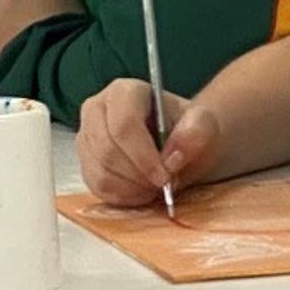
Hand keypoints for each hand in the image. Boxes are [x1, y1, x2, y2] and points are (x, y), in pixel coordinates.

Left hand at [0, 0, 83, 84]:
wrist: (55, 65)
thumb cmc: (58, 19)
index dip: (29, 2)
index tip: (45, 10)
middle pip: (1, 20)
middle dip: (16, 25)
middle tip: (42, 32)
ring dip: (13, 47)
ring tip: (39, 54)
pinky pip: (0, 70)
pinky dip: (11, 68)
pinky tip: (30, 70)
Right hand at [77, 77, 220, 205]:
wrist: (177, 143)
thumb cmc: (186, 129)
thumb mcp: (203, 124)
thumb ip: (195, 132)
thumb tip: (173, 156)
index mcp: (125, 91)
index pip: (124, 124)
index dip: (143, 155)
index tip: (165, 175)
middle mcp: (97, 110)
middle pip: (107, 151)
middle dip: (138, 175)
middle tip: (163, 185)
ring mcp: (87, 138)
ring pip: (101, 172)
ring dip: (132, 188)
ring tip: (156, 186)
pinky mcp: (86, 164)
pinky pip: (97, 188)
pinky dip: (123, 197)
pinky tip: (142, 191)